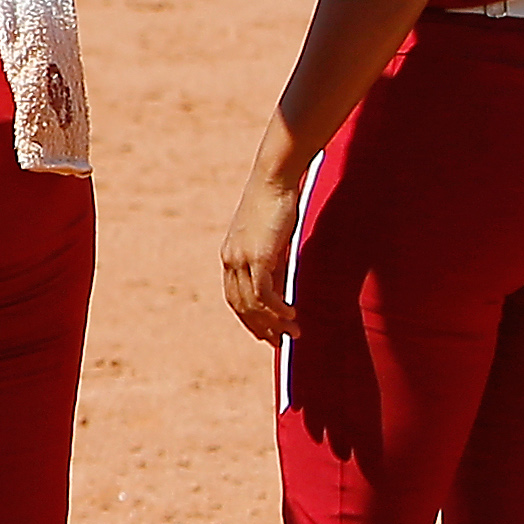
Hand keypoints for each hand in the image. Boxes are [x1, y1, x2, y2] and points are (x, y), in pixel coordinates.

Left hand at [219, 154, 304, 342]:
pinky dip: (277, 309)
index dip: (249, 319)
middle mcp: (230, 260)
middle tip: (278, 343)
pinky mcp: (258, 257)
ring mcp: (241, 259)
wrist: (273, 180)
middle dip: (260, 328)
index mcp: (230, 256)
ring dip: (273, 323)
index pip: (235, 297)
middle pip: (241, 306)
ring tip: (293, 334)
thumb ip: (273, 263)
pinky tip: (291, 315)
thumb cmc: (275, 204)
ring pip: (253, 304)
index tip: (265, 333)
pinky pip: (264, 294)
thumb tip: (282, 287)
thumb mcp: (271, 239)